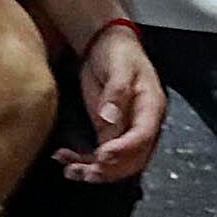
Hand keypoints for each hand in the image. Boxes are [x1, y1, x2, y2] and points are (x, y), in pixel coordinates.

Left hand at [52, 21, 165, 183]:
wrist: (106, 44)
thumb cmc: (118, 52)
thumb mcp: (119, 67)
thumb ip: (116, 93)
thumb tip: (110, 119)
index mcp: (151, 107)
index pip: (143, 136)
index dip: (125, 150)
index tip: (104, 156)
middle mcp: (141, 125)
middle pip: (132, 158)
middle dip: (109, 169)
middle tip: (86, 172)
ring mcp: (124, 131)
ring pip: (115, 163)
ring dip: (93, 171)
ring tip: (71, 171)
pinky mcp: (108, 132)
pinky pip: (99, 155)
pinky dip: (83, 162)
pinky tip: (65, 160)